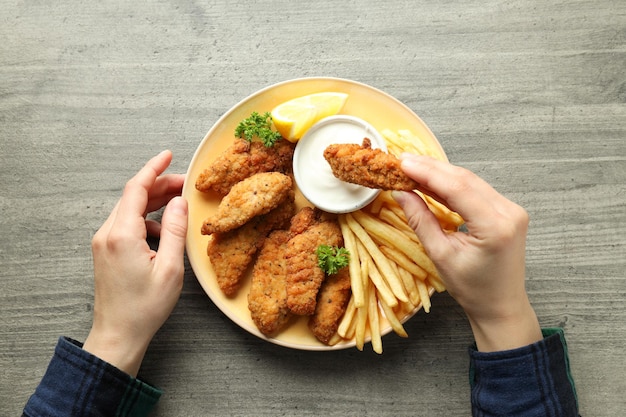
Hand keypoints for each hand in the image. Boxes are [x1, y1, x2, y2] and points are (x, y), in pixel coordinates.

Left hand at [83, 150, 187, 375]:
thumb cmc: (144, 307)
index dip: (154, 168)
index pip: (136, 189)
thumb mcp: (170, 268)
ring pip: (130, 210)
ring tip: (179, 207)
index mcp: (122, 234)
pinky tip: (164, 234)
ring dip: (154, 204)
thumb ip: (175, 230)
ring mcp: (104, 242)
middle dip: (159, 186)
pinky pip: (127, 225)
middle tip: (186, 184)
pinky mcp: (106, 251)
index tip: (169, 155)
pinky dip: (147, 221)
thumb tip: (179, 202)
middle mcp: (107, 233)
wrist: (118, 335)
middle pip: (133, 197)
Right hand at [393, 155, 541, 351]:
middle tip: (403, 161)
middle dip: (432, 168)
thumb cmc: (473, 288)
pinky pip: (477, 189)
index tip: (403, 163)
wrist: (501, 306)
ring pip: (471, 181)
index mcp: (495, 226)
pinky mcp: (508, 210)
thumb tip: (401, 193)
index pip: (458, 188)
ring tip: (413, 168)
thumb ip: (421, 221)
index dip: (428, 172)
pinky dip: (453, 184)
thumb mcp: (441, 256)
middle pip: (465, 179)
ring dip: (441, 173)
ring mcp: (512, 209)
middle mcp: (509, 212)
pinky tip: (433, 180)